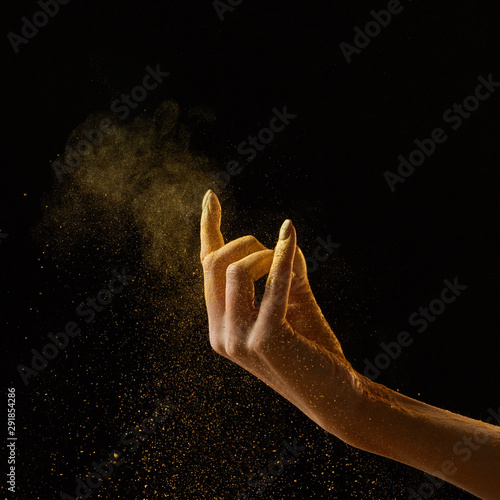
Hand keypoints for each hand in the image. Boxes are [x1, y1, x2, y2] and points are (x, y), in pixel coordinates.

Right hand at [200, 190, 361, 440]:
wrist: (335, 397)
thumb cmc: (311, 350)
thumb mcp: (291, 303)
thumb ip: (281, 272)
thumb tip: (284, 237)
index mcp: (221, 324)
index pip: (207, 268)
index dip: (208, 228)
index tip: (210, 197)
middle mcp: (220, 332)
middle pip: (215, 264)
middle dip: (246, 243)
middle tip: (277, 246)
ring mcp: (238, 339)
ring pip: (235, 270)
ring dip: (266, 255)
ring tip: (290, 262)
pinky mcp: (264, 340)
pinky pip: (271, 285)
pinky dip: (281, 256)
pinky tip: (290, 237)